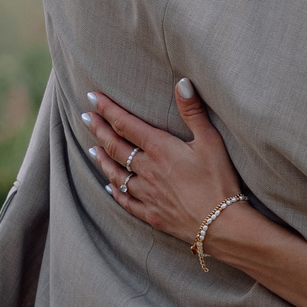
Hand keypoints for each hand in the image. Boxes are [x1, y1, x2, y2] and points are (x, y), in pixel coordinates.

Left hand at [85, 81, 242, 244]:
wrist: (220, 224)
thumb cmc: (218, 180)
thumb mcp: (210, 140)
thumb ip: (193, 111)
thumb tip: (182, 82)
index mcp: (159, 149)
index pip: (126, 124)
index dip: (107, 109)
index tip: (93, 97)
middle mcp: (147, 170)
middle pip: (115, 147)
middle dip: (98, 130)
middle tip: (85, 117)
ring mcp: (147, 194)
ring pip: (116, 174)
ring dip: (102, 160)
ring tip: (92, 149)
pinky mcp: (151, 213)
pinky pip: (126, 201)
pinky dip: (114, 192)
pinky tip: (109, 187)